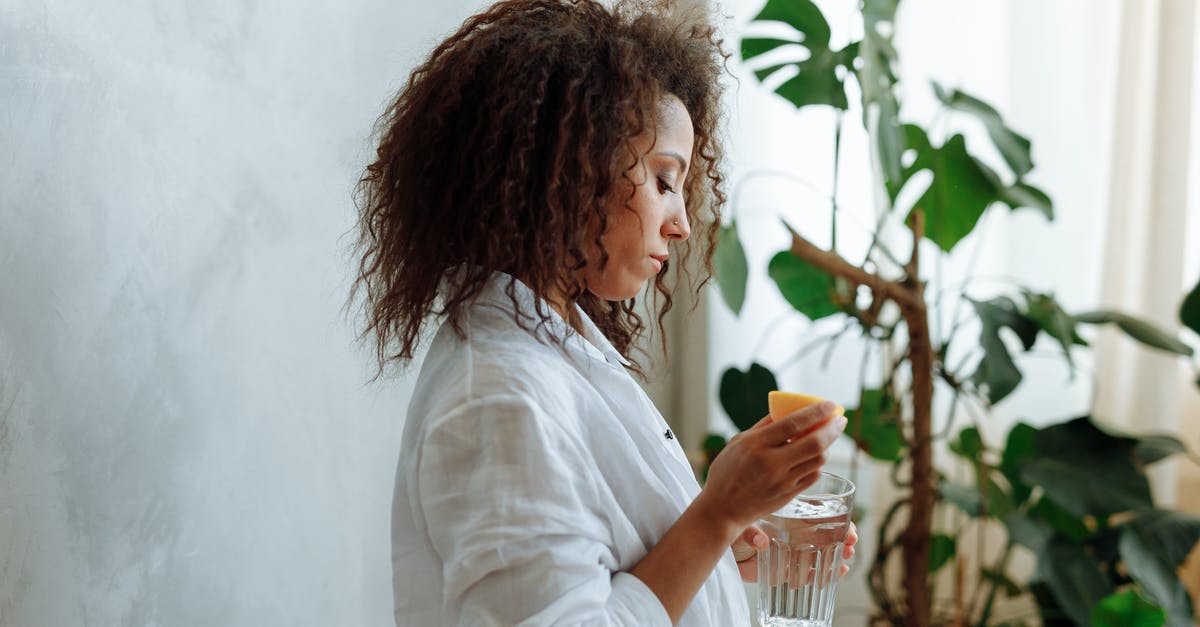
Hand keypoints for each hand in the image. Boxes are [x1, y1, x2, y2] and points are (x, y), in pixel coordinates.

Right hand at [694, 400, 845, 536]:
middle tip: (840, 419)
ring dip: (827, 445)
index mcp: (755, 445)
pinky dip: (818, 463)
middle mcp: (771, 463)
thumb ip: (763, 426)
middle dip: (832, 428)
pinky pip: (813, 475)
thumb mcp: (738, 442)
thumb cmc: (727, 472)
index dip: (816, 412)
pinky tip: (814, 456)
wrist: (722, 509)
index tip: (830, 404)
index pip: (793, 424)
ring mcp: (782, 481)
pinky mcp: (789, 495)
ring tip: (827, 436)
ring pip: (818, 460)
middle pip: (814, 443)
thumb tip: (787, 410)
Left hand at [732, 522, 859, 582]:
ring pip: (820, 553)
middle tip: (851, 543)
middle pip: (824, 532)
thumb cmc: (731, 527)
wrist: (718, 546)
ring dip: (837, 554)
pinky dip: (822, 574)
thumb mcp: (740, 524)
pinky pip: (806, 573)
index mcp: (786, 514)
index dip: (835, 514)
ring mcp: (790, 551)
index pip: (816, 511)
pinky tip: (836, 573)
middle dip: (842, 536)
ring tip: (846, 557)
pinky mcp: (784, 570)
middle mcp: (792, 531)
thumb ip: (750, 532)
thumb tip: (761, 542)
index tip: (846, 521)